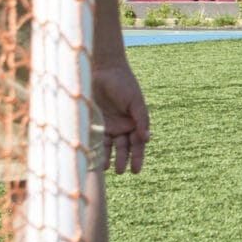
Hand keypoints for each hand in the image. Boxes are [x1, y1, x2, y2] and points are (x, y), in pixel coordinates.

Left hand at [93, 60, 149, 175]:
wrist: (103, 69)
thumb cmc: (123, 83)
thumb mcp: (135, 101)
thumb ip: (141, 120)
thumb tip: (147, 139)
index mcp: (134, 122)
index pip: (137, 144)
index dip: (137, 157)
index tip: (136, 170)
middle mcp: (121, 126)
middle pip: (123, 148)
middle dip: (123, 160)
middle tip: (122, 171)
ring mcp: (107, 125)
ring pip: (108, 147)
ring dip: (108, 158)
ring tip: (107, 169)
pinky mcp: (94, 122)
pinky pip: (95, 139)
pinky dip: (95, 149)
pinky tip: (94, 158)